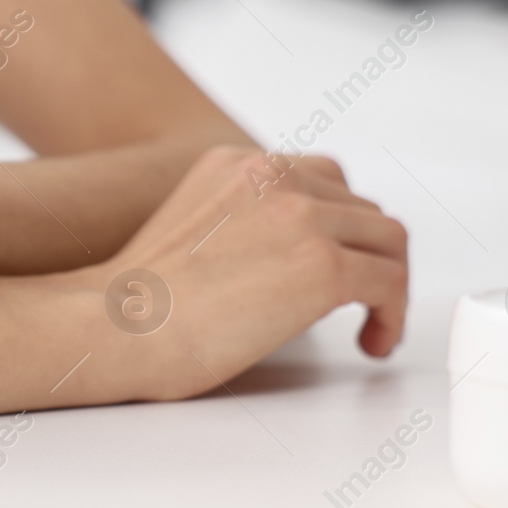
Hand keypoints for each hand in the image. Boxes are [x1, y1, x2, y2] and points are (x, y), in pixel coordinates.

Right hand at [102, 145, 408, 395]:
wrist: (115, 329)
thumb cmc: (139, 304)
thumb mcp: (189, 226)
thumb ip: (241, 220)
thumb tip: (287, 258)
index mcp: (237, 164)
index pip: (323, 178)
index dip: (340, 227)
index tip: (338, 263)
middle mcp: (272, 176)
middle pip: (361, 207)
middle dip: (366, 255)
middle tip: (360, 301)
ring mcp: (301, 217)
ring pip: (387, 240)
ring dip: (387, 282)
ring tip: (370, 324)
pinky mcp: (322, 266)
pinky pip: (390, 282)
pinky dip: (392, 315)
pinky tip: (371, 342)